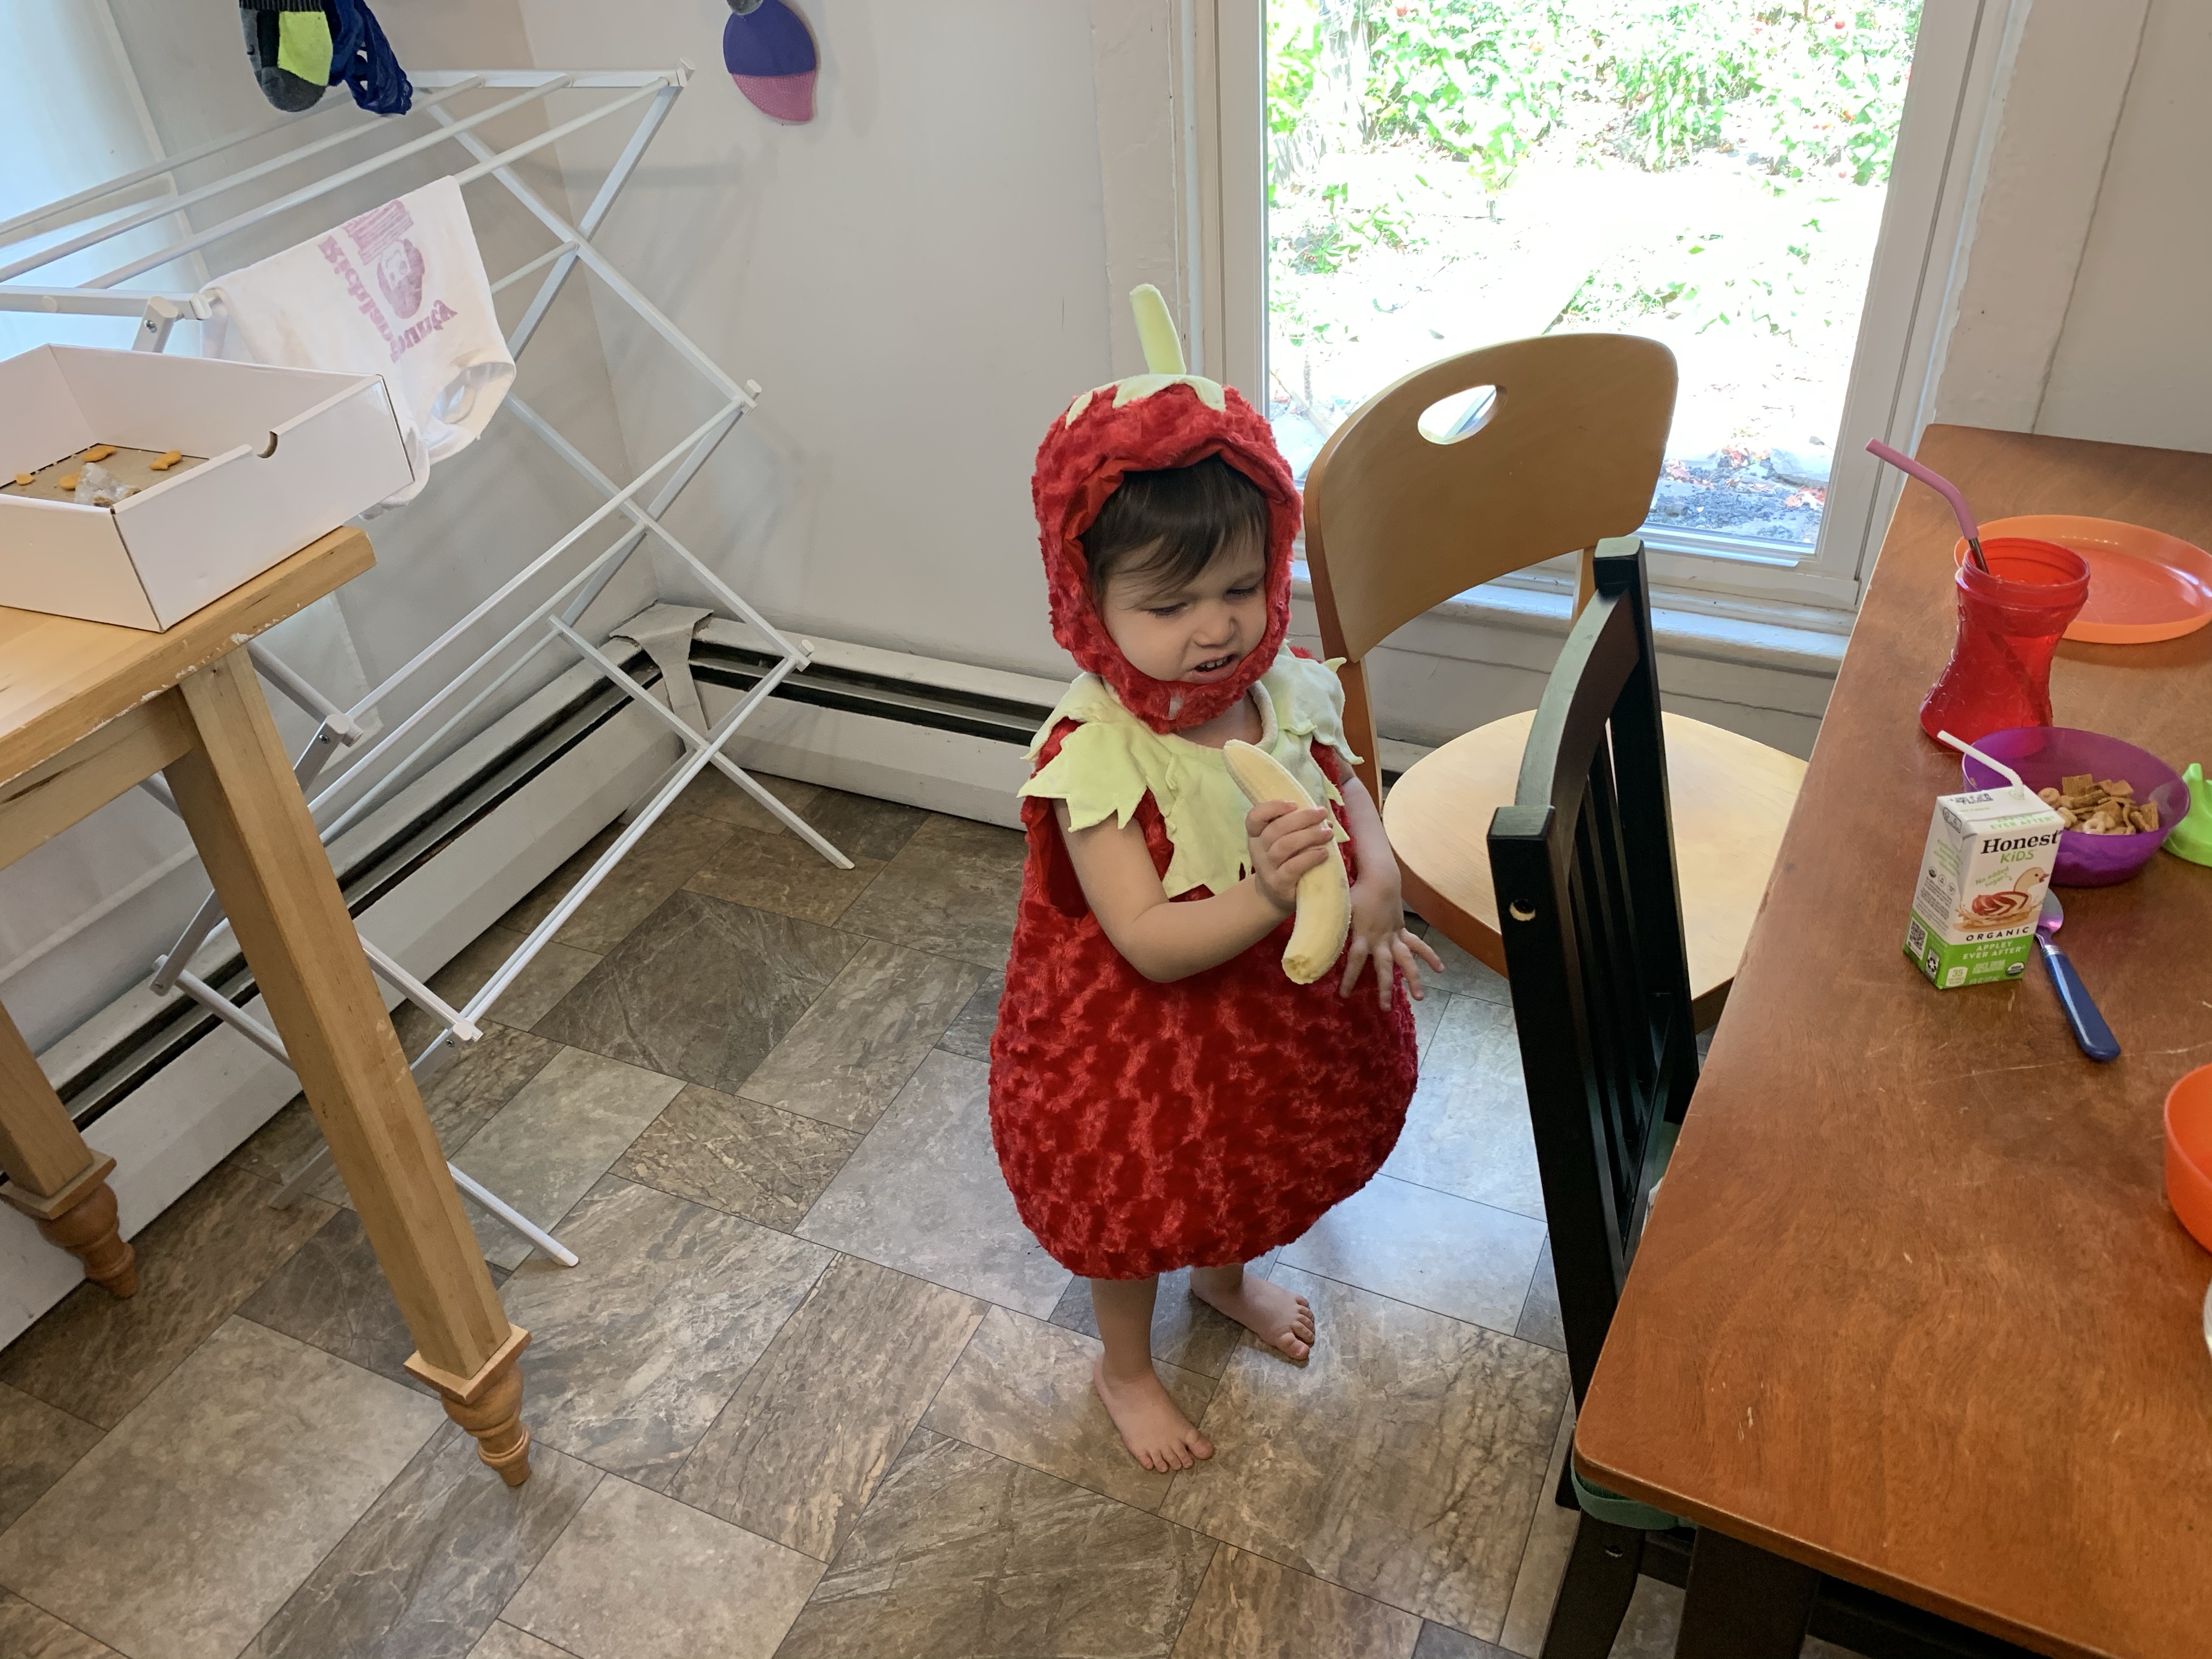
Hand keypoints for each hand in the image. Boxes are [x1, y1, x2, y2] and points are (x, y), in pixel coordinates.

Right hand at [1245, 800, 1334, 912]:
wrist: (1274, 896)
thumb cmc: (1284, 861)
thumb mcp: (1283, 841)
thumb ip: (1297, 827)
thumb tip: (1324, 818)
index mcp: (1257, 835)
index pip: (1255, 817)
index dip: (1273, 807)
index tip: (1294, 804)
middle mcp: (1258, 850)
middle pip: (1275, 828)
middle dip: (1302, 817)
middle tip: (1321, 813)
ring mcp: (1267, 868)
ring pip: (1285, 846)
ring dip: (1310, 836)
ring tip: (1328, 833)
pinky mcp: (1278, 884)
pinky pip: (1292, 868)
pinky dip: (1310, 858)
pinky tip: (1324, 853)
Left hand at [1340, 873, 1444, 1006]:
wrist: (1380, 879)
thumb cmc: (1357, 893)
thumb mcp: (1340, 908)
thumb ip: (1330, 924)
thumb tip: (1312, 938)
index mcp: (1364, 936)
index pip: (1355, 960)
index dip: (1350, 978)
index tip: (1344, 995)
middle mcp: (1381, 940)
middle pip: (1384, 967)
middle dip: (1385, 988)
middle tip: (1384, 1008)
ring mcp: (1394, 937)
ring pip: (1406, 960)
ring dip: (1414, 978)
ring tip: (1420, 997)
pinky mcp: (1403, 931)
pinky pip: (1418, 945)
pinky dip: (1430, 956)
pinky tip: (1440, 969)